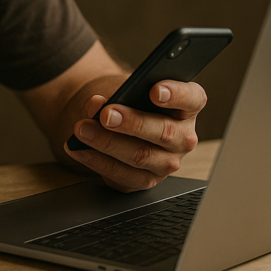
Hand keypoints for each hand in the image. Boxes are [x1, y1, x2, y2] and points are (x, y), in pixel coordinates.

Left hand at [63, 80, 205, 192]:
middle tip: (106, 115)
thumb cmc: (129, 101)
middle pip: (165, 132)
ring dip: (108, 143)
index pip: (192, 99)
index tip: (155, 90)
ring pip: (141, 156)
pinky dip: (96, 161)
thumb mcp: (125, 89)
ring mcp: (166, 162)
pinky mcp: (145, 180)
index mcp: (186, 108)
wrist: (116, 121)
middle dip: (132, 123)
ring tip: (83, 129)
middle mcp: (183, 138)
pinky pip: (123, 176)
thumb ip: (114, 93)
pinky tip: (79, 149)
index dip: (176, 94)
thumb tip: (96, 105)